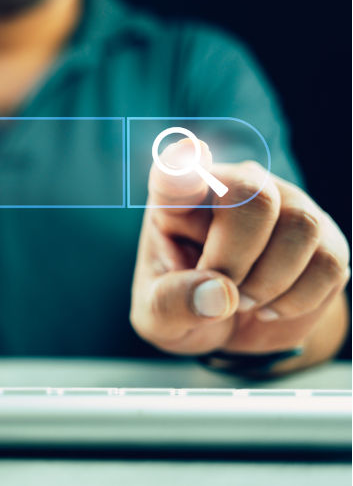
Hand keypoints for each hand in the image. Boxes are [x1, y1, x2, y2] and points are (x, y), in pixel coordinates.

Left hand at [131, 139, 348, 370]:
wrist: (233, 329)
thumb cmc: (186, 308)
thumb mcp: (160, 318)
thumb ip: (173, 304)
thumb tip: (220, 293)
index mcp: (174, 200)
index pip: (175, 171)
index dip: (182, 165)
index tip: (184, 158)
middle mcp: (232, 185)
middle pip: (254, 195)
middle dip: (235, 259)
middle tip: (220, 291)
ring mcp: (283, 203)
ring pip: (300, 226)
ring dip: (268, 283)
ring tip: (242, 301)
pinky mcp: (322, 234)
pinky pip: (327, 262)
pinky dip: (297, 299)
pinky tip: (271, 305)